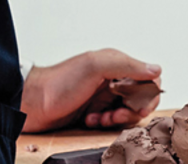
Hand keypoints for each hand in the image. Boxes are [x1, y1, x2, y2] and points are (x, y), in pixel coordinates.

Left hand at [20, 49, 161, 132]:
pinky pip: (112, 122)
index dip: (149, 95)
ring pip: (127, 112)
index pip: (149, 78)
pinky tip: (90, 120)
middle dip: (131, 110)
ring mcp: (103, 97)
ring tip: (101, 118)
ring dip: (117, 119)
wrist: (31, 103)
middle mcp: (113, 80)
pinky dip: (104, 124)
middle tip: (115, 115)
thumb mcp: (95, 67)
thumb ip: (127, 65)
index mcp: (116, 64)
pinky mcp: (95, 112)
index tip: (138, 107)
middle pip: (141, 98)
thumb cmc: (59, 82)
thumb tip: (156, 69)